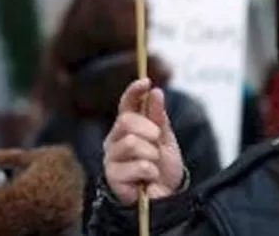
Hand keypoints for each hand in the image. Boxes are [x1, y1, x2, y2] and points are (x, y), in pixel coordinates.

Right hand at [103, 79, 184, 205]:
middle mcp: (115, 140)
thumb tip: (155, 91)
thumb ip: (159, 117)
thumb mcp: (166, 139)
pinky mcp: (112, 176)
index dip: (134, 91)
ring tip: (154, 165)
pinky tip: (149, 178)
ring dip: (151, 154)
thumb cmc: (163, 168)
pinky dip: (150, 171)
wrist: (166, 197)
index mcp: (127, 127)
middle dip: (149, 130)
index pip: (126, 104)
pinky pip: (137, 165)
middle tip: (157, 142)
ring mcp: (111, 157)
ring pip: (131, 143)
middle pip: (126, 121)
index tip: (146, 82)